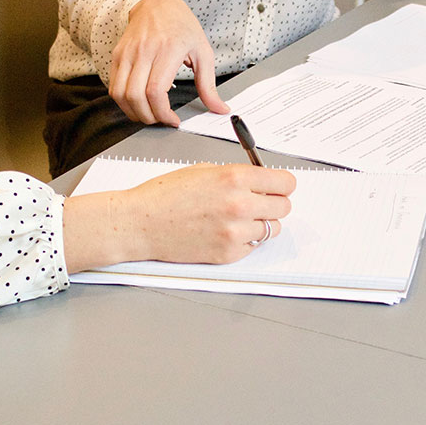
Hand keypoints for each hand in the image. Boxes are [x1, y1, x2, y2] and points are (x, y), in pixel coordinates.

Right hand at [62, 163, 295, 271]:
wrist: (140, 223)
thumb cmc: (165, 194)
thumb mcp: (203, 170)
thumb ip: (236, 176)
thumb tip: (261, 182)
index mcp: (235, 178)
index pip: (285, 183)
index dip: (281, 184)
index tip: (276, 186)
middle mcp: (240, 204)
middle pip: (284, 207)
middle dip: (272, 203)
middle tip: (257, 202)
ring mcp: (235, 232)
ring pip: (272, 229)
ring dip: (260, 223)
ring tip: (237, 219)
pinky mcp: (228, 254)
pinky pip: (253, 246)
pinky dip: (245, 241)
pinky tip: (224, 232)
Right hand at [109, 0, 229, 125]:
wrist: (158, 4)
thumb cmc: (182, 27)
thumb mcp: (203, 52)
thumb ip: (209, 85)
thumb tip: (219, 108)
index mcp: (168, 50)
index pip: (155, 91)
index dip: (162, 113)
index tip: (173, 120)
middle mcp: (144, 51)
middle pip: (135, 96)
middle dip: (148, 117)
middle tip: (160, 120)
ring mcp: (127, 53)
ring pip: (120, 94)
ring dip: (133, 112)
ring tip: (148, 114)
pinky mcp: (117, 55)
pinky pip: (113, 86)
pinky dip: (123, 101)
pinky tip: (137, 103)